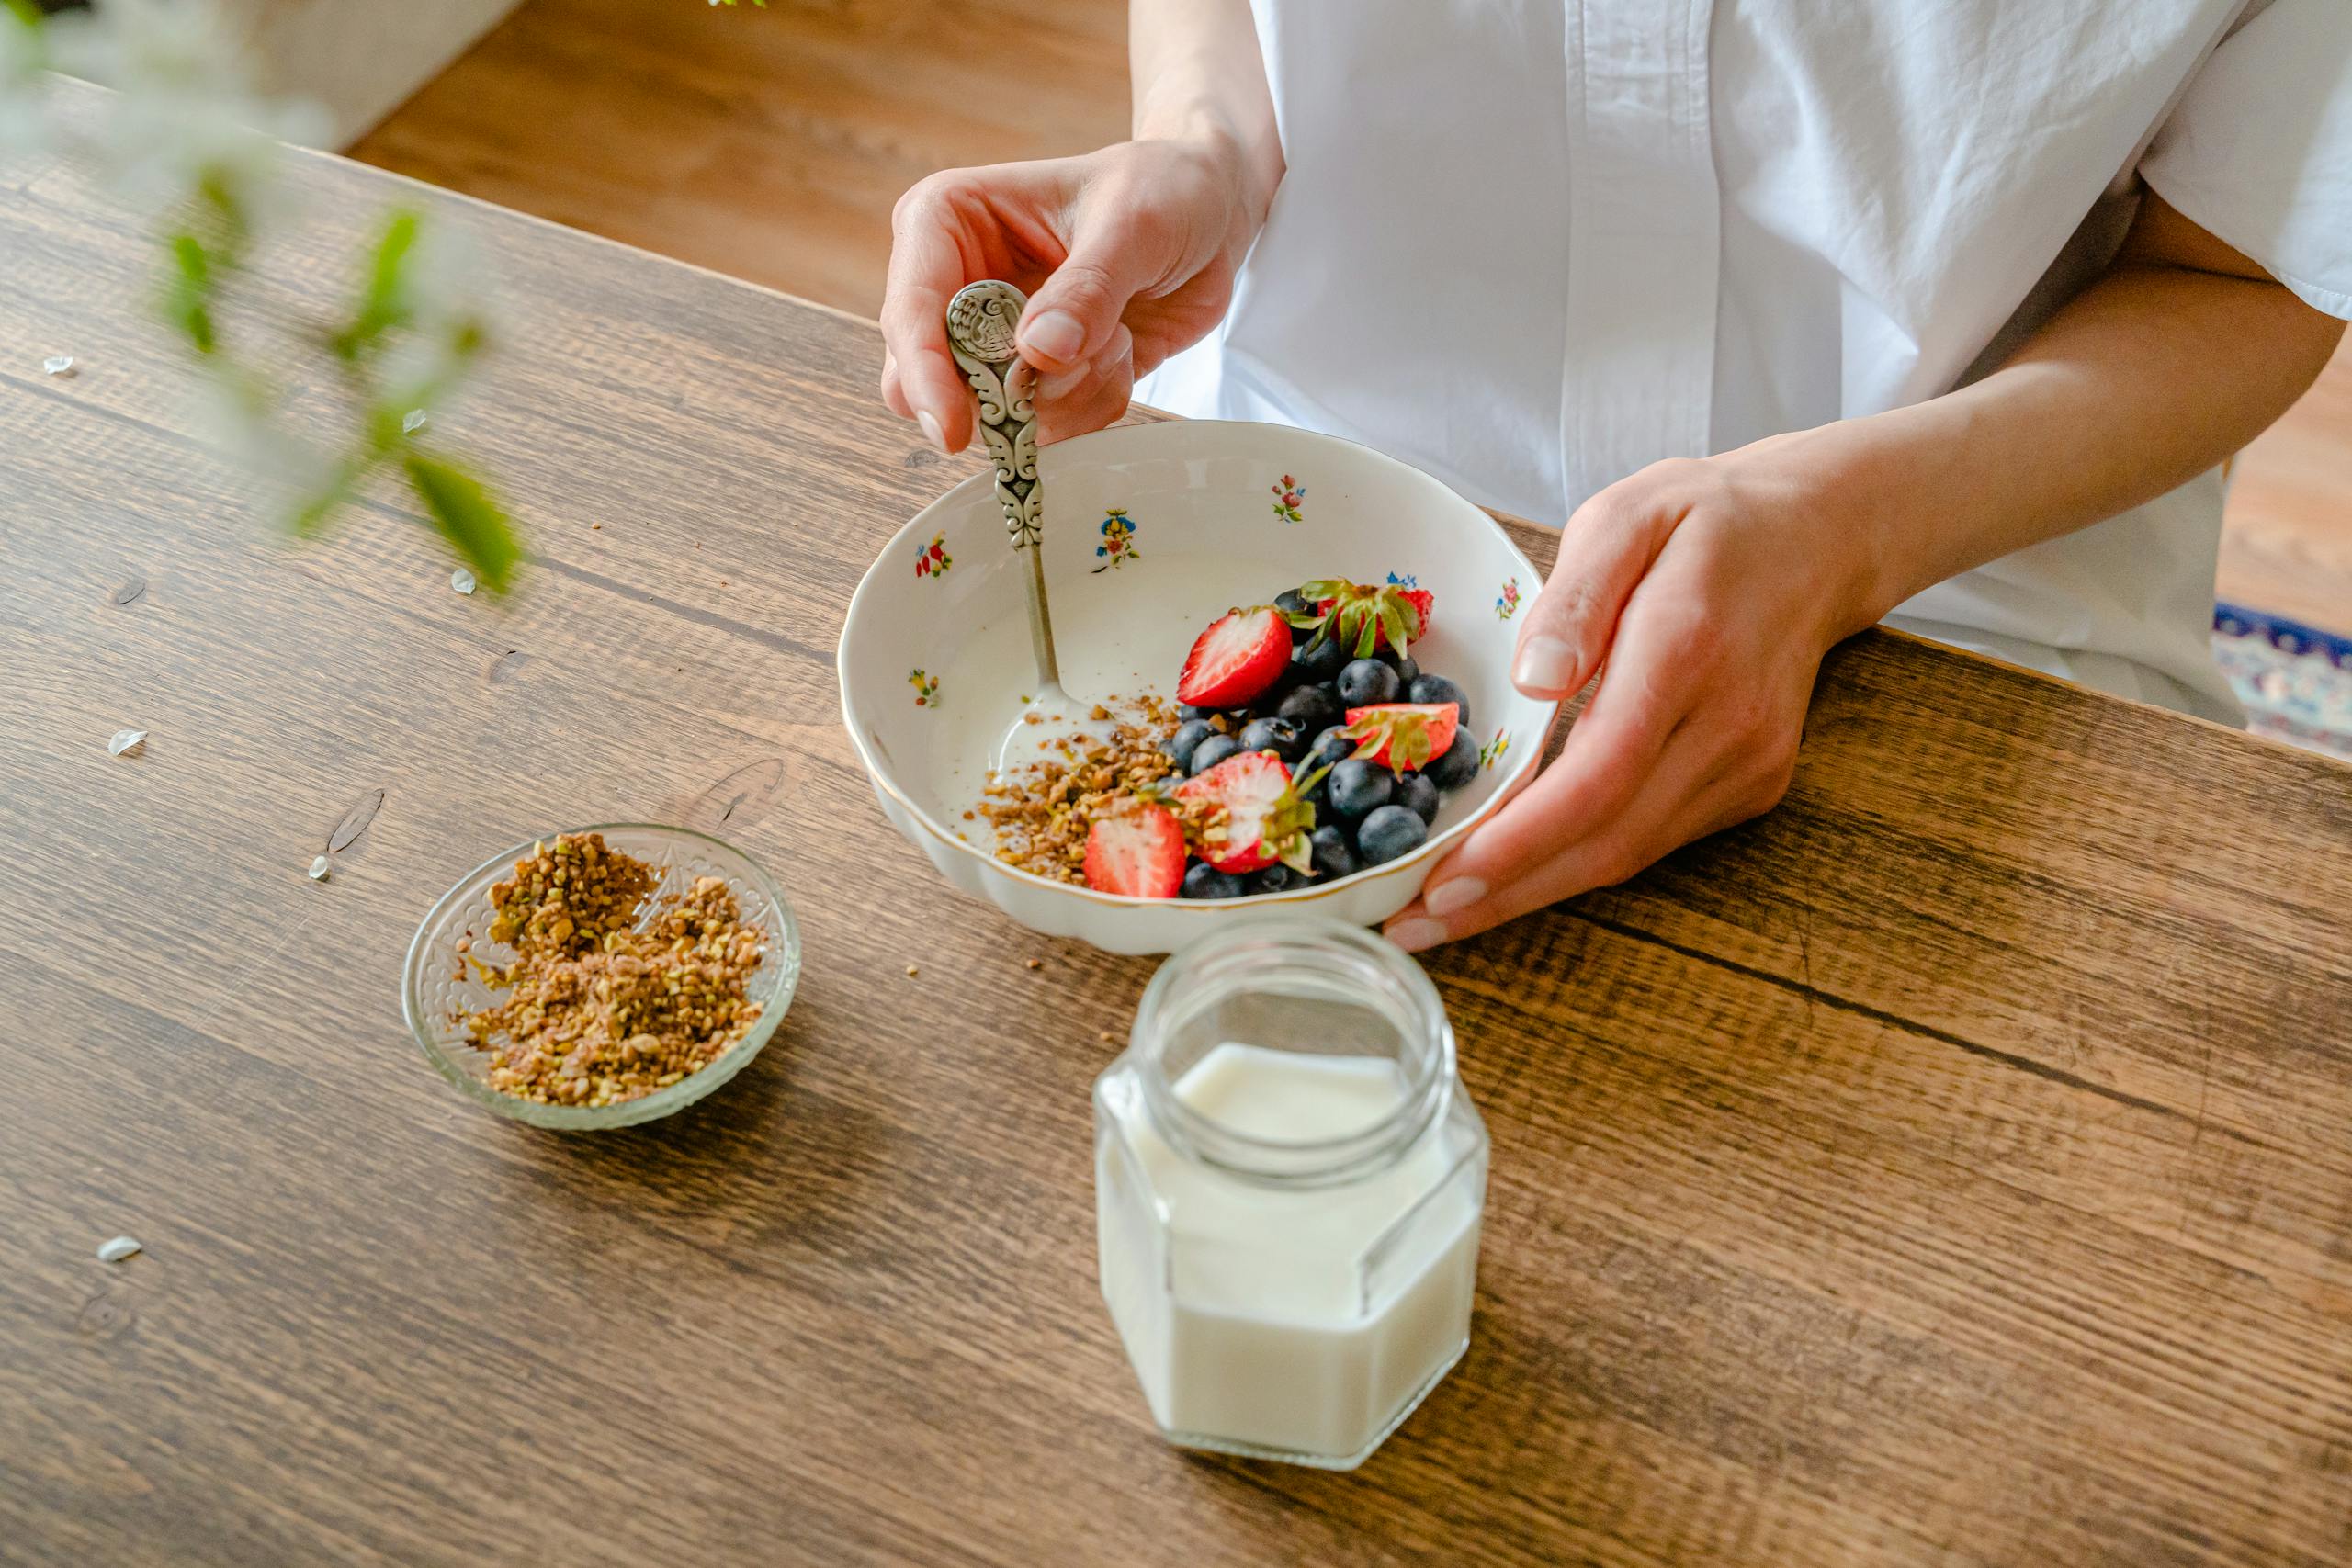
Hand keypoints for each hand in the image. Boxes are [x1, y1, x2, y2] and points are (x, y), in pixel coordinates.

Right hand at [880, 136, 1264, 449]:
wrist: (1211, 211)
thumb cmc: (1162, 188)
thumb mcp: (1133, 224)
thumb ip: (1087, 289)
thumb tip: (1037, 354)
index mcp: (945, 222)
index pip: (910, 310)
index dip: (925, 375)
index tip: (956, 429)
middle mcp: (955, 285)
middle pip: (924, 380)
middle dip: (1006, 394)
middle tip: (1078, 365)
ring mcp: (992, 338)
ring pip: (989, 416)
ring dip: (1066, 396)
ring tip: (1116, 335)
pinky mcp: (1033, 377)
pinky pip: (1043, 428)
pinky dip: (1092, 404)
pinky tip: (1122, 350)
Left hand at [1384, 435, 1882, 951]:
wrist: (1819, 538)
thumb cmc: (1706, 519)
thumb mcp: (1628, 514)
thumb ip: (1575, 595)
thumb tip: (1533, 680)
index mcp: (1687, 648)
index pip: (1599, 773)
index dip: (1521, 840)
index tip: (1443, 878)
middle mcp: (1728, 723)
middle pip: (1609, 838)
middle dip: (1507, 893)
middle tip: (1414, 924)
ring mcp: (1748, 764)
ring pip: (1629, 855)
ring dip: (1534, 892)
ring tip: (1444, 912)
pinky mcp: (1752, 785)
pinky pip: (1653, 840)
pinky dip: (1578, 864)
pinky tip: (1515, 872)